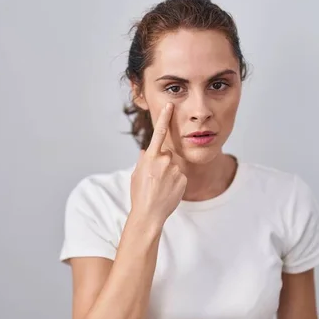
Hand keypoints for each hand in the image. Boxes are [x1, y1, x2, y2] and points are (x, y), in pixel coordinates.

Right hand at [130, 103, 186, 224]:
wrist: (149, 214)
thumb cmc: (139, 194)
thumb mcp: (136, 174)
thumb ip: (142, 161)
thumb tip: (145, 152)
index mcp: (150, 157)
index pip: (159, 132)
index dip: (164, 118)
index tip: (169, 105)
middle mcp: (164, 160)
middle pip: (166, 155)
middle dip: (162, 164)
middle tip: (154, 180)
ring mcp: (174, 169)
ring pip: (173, 166)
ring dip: (168, 175)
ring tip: (160, 188)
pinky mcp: (183, 179)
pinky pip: (180, 176)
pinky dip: (175, 182)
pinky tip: (168, 192)